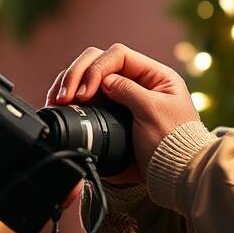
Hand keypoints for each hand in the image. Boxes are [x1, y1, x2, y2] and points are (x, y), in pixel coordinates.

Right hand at [47, 44, 200, 180]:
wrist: (175, 177)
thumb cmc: (173, 146)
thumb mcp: (153, 112)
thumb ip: (128, 91)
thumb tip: (102, 81)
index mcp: (154, 75)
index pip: (118, 56)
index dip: (96, 68)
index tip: (85, 93)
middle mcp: (137, 81)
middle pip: (99, 61)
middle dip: (77, 75)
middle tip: (64, 97)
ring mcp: (122, 96)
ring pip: (89, 76)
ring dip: (70, 84)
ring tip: (58, 101)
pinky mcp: (111, 113)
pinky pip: (88, 97)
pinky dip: (72, 99)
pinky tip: (61, 106)